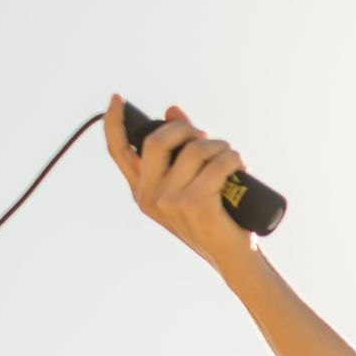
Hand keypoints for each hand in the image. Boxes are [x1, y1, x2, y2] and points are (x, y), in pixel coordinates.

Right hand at [104, 92, 254, 270]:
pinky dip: (233, 158)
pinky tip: (241, 165)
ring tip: (231, 157)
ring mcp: (170, 202)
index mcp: (142, 190)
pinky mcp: (195, 205)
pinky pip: (217, 165)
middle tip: (206, 137)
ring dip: (219, 146)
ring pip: (194, 150)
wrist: (233, 256)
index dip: (114, 122)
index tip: (117, 99)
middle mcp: (150, 197)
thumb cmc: (214, 217)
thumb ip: (180, 148)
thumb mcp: (190, 181)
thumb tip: (172, 110)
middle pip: (157, 140)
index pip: (118, 152)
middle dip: (185, 129)